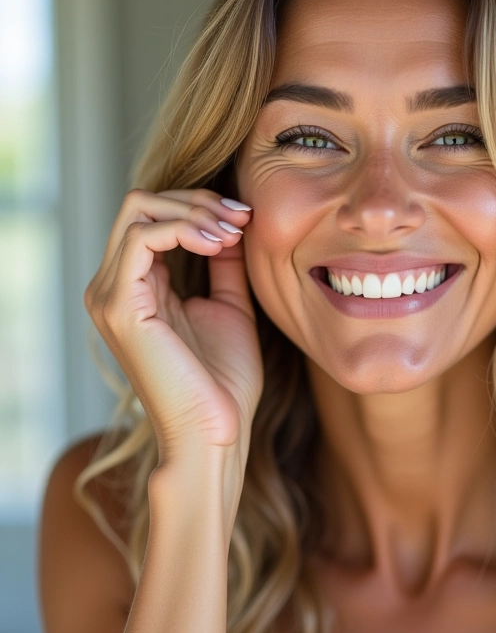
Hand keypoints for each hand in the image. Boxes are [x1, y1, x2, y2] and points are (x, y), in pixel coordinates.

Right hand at [85, 188, 261, 464]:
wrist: (215, 431)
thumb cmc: (223, 379)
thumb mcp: (229, 305)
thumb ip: (223, 263)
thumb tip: (231, 221)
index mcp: (135, 286)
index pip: (153, 215)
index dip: (201, 205)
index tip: (246, 216)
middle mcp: (112, 286)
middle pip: (141, 204)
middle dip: (198, 200)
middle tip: (242, 218)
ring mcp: (110, 295)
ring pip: (139, 211)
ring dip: (195, 211)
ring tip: (234, 231)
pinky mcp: (120, 306)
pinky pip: (144, 237)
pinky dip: (186, 229)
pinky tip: (219, 244)